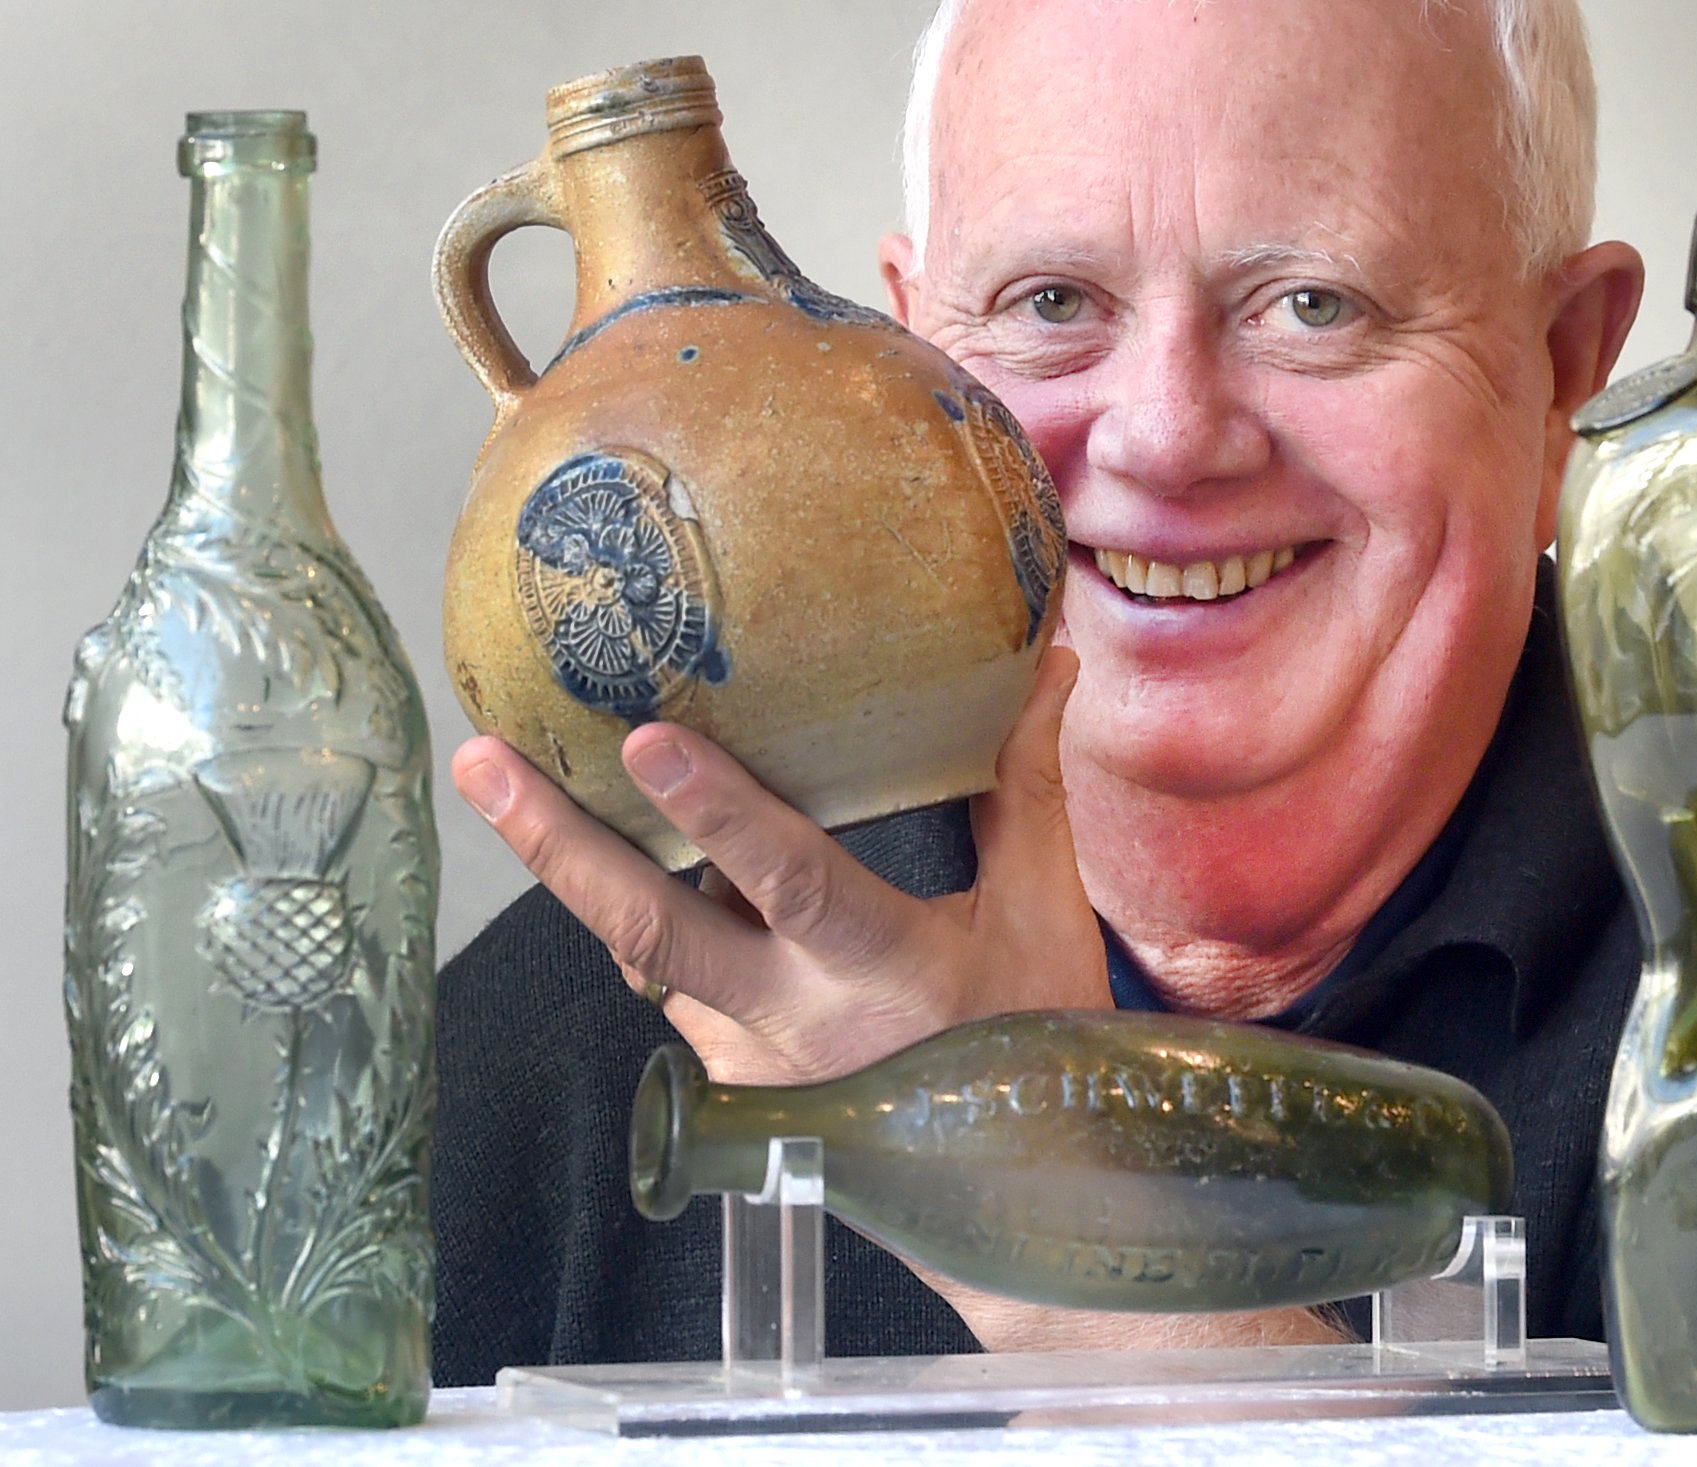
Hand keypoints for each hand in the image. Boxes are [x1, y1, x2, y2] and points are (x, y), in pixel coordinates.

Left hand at [452, 647, 1109, 1085]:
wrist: (1000, 1187)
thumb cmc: (1028, 1038)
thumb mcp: (1039, 913)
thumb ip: (1024, 786)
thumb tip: (1045, 662)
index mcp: (882, 969)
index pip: (791, 881)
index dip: (719, 813)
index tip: (644, 743)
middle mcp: (793, 1016)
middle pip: (654, 927)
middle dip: (558, 845)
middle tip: (483, 764)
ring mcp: (745, 1053)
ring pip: (646, 947)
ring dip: (581, 869)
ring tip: (511, 780)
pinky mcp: (726, 1072)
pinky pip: (672, 976)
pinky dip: (650, 910)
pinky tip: (622, 846)